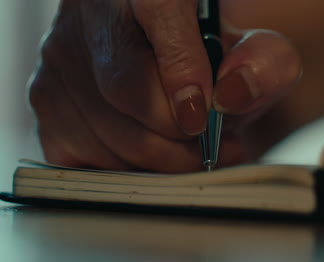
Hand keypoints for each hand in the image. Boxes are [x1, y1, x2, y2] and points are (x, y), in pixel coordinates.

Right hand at [28, 0, 300, 171]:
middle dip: (177, 136)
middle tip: (212, 146)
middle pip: (125, 86)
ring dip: (159, 161)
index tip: (203, 116)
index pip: (156, 8)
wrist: (171, 58)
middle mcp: (91, 12)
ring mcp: (60, 56)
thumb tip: (234, 92)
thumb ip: (264, 63)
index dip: (180, 68)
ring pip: (104, 130)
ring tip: (191, 152)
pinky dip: (126, 170)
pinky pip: (81, 156)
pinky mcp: (45, 98)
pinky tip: (152, 158)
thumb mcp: (253, 51)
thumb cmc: (212, 57)